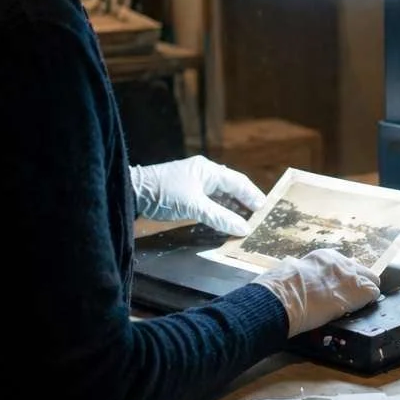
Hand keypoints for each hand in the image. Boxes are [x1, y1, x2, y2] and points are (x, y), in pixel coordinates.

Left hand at [129, 155, 264, 234]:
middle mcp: (205, 173)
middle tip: (259, 217)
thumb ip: (220, 217)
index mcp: (209, 170)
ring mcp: (195, 182)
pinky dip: (220, 210)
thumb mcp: (194, 207)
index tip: (266, 209)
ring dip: (233, 207)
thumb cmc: (165, 194)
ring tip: (246, 221)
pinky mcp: (187, 193)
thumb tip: (244, 229)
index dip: (253, 195)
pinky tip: (225, 219)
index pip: (238, 182)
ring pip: (221, 195)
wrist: (133, 192)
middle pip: (232, 187)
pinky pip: (210, 200)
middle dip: (245, 202)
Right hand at [250, 249, 380, 336]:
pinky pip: (373, 294)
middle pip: (361, 270)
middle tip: (347, 300)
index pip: (343, 265)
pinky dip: (367, 303)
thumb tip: (303, 282)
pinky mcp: (359, 290)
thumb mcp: (292, 272)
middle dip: (357, 284)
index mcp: (323, 256)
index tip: (335, 290)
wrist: (283, 298)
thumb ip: (305, 275)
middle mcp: (340, 262)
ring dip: (363, 294)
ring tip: (352, 308)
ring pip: (371, 281)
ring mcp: (351, 275)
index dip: (341, 280)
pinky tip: (355, 311)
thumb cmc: (279, 288)